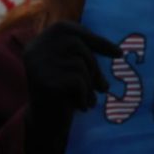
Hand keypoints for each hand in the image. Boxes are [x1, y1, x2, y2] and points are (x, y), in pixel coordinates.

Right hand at [21, 22, 114, 153]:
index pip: (68, 29)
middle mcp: (35, 49)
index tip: (119, 53)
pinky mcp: (46, 82)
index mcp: (38, 42)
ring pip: (80, 65)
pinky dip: (84, 95)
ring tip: (87, 99)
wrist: (45, 124)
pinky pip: (78, 81)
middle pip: (77, 45)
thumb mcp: (68, 67)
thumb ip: (81, 52)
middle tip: (104, 87)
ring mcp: (38, 65)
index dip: (95, 40)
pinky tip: (80, 107)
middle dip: (95, 67)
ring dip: (90, 85)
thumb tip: (117, 50)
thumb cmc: (62, 93)